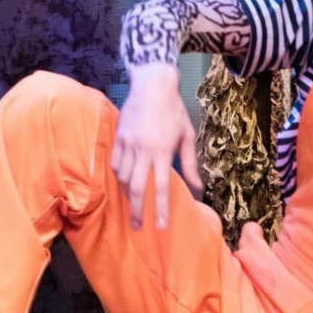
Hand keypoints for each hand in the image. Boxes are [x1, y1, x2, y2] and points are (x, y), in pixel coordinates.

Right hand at [109, 63, 201, 229]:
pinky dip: (118, 177)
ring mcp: (127, 144)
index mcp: (162, 151)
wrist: (151, 85)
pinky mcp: (118, 138)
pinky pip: (115, 164)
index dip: (160, 209)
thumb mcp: (187, 136)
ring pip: (122, 177)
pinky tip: (123, 183)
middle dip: (136, 211)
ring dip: (126, 194)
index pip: (161, 187)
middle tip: (137, 228)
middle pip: (136, 188)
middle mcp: (143, 150)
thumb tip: (197, 188)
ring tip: (132, 205)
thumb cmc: (173, 111)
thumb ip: (190, 163)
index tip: (160, 227)